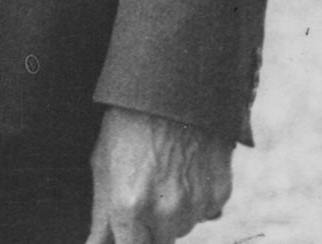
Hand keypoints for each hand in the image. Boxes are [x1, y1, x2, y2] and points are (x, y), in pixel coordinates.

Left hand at [85, 105, 231, 242]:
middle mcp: (165, 214)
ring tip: (162, 173)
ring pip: (181, 227)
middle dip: (149, 229)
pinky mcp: (219, 197)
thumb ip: (101, 214)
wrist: (174, 93)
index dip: (128, 240)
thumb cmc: (128, 125)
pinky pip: (205, 211)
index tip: (129, 231)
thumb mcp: (103, 163)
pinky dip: (195, 199)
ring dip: (172, 213)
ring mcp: (195, 208)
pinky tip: (184, 170)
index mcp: (130, 206)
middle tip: (143, 193)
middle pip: (159, 241)